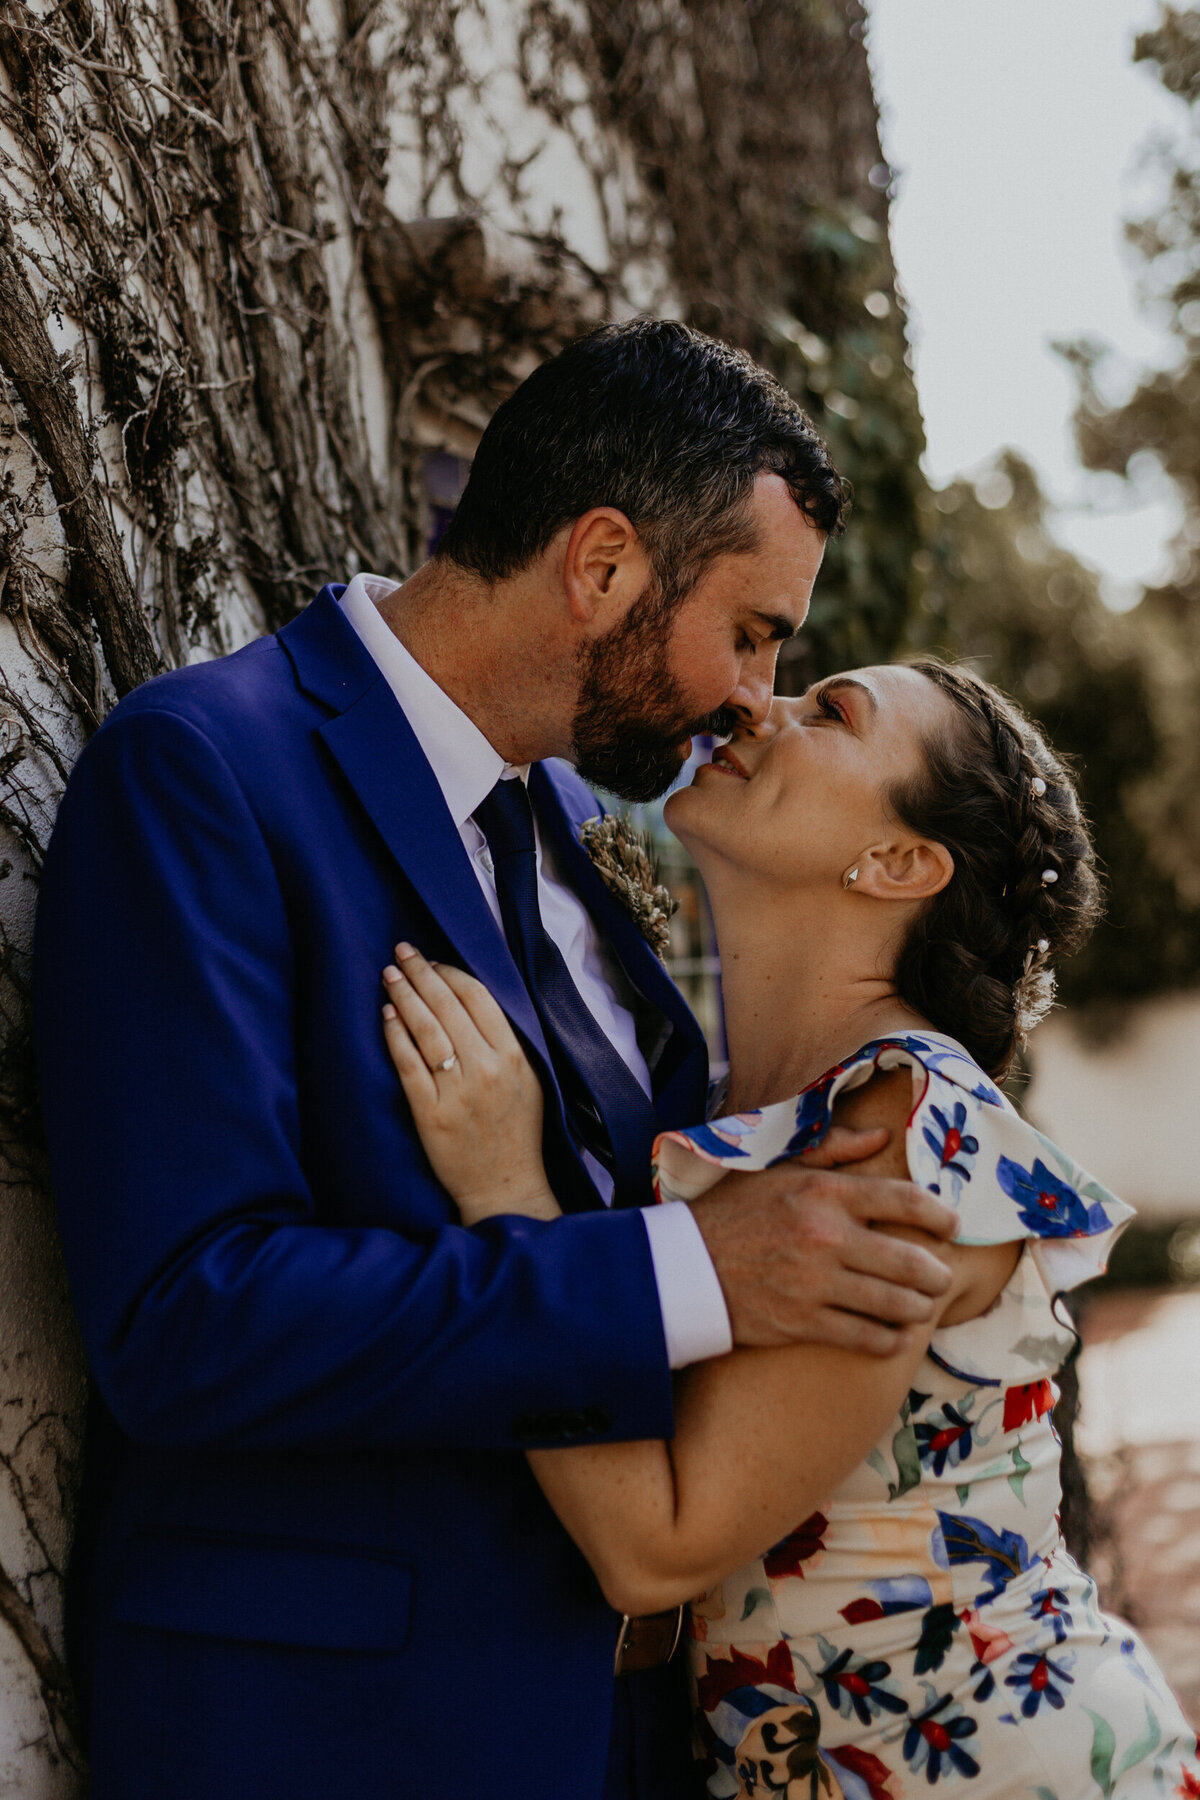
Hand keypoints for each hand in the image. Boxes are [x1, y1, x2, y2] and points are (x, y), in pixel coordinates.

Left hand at [381, 944, 559, 1223]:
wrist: (505, 1186)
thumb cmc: (517, 1132)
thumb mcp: (529, 1080)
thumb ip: (508, 1041)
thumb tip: (475, 998)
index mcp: (512, 1056)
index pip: (477, 997)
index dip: (451, 972)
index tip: (432, 960)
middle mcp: (485, 1069)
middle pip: (447, 1006)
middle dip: (422, 974)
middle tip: (402, 952)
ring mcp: (457, 1092)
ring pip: (426, 1030)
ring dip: (405, 997)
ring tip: (389, 975)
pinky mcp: (431, 1114)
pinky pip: (408, 1065)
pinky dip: (396, 1036)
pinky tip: (386, 1015)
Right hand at [690, 1160, 957, 1356]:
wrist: (684, 1266)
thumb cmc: (734, 1212)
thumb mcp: (778, 1167)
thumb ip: (833, 1148)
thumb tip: (881, 1135)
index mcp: (824, 1193)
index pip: (904, 1200)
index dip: (939, 1214)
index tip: (951, 1225)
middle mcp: (826, 1237)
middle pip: (912, 1260)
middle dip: (938, 1273)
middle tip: (942, 1276)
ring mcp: (816, 1284)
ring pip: (897, 1304)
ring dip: (920, 1307)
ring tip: (922, 1305)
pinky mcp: (803, 1323)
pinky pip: (868, 1338)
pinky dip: (891, 1339)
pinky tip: (894, 1334)